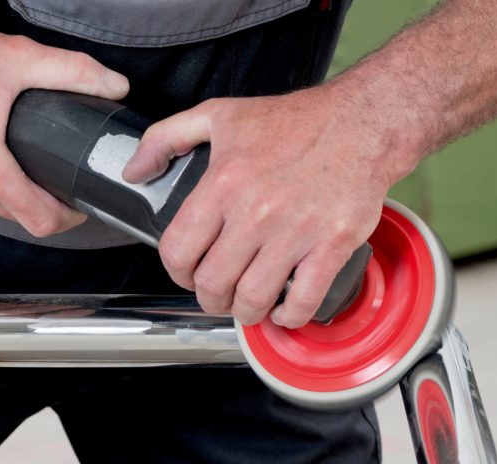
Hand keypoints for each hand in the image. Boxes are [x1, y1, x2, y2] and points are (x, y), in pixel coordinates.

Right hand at [0, 19, 128, 236]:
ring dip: (12, 191)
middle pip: (18, 216)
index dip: (68, 217)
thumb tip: (116, 86)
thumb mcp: (17, 58)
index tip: (79, 200)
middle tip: (57, 176)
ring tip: (25, 161)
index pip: (39, 221)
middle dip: (43, 202)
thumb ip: (75, 72)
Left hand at [122, 82, 408, 327]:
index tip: (187, 274)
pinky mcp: (332, 245)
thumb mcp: (220, 115)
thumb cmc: (296, 121)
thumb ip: (165, 138)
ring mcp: (296, 232)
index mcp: (223, 184)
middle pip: (213, 284)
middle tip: (219, 294)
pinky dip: (289, 315)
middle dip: (210, 298)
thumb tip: (134, 171)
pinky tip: (286, 309)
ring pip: (254, 299)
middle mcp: (256, 212)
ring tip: (249, 305)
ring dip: (246, 312)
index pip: (178, 251)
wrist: (362, 123)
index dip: (177, 272)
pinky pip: (302, 300)